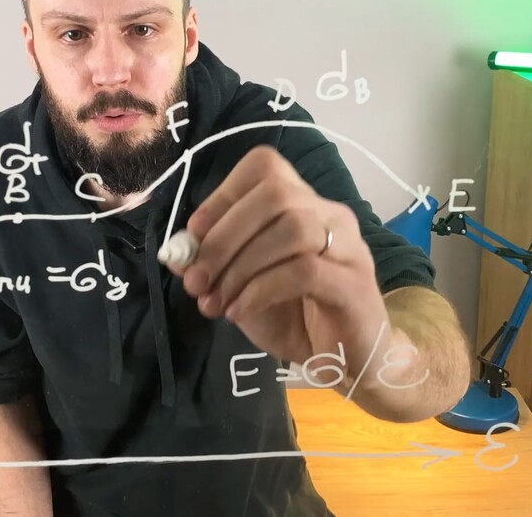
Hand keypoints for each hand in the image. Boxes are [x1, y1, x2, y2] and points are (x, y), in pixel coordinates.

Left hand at [167, 145, 388, 364]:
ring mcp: (349, 247)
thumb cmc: (297, 319)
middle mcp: (332, 215)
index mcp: (304, 205)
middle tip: (196, 279)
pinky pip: (305, 271)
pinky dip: (261, 290)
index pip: (266, 167)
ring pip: (292, 229)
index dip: (223, 195)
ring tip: (216, 302)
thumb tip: (176, 252)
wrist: (349, 364)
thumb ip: (213, 266)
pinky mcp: (355, 284)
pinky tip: (240, 311)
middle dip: (224, 236)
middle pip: (276, 193)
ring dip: (240, 266)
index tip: (193, 236)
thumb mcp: (242, 288)